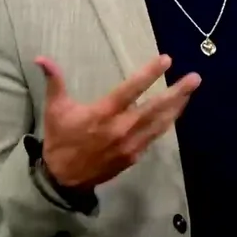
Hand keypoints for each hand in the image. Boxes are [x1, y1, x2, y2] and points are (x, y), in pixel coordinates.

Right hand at [35, 54, 200, 189]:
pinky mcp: (134, 156)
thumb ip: (54, 81)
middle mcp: (121, 128)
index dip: (150, 74)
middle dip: (177, 92)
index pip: (132, 89)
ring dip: (177, 107)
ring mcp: (130, 144)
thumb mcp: (55, 109)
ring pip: (160, 123)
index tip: (167, 60)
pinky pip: (154, 137)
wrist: (62, 179)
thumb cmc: (60, 139)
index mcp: (103, 113)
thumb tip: (41, 57)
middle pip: (156, 107)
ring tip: (190, 92)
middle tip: (195, 78)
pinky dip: (166, 124)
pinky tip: (175, 114)